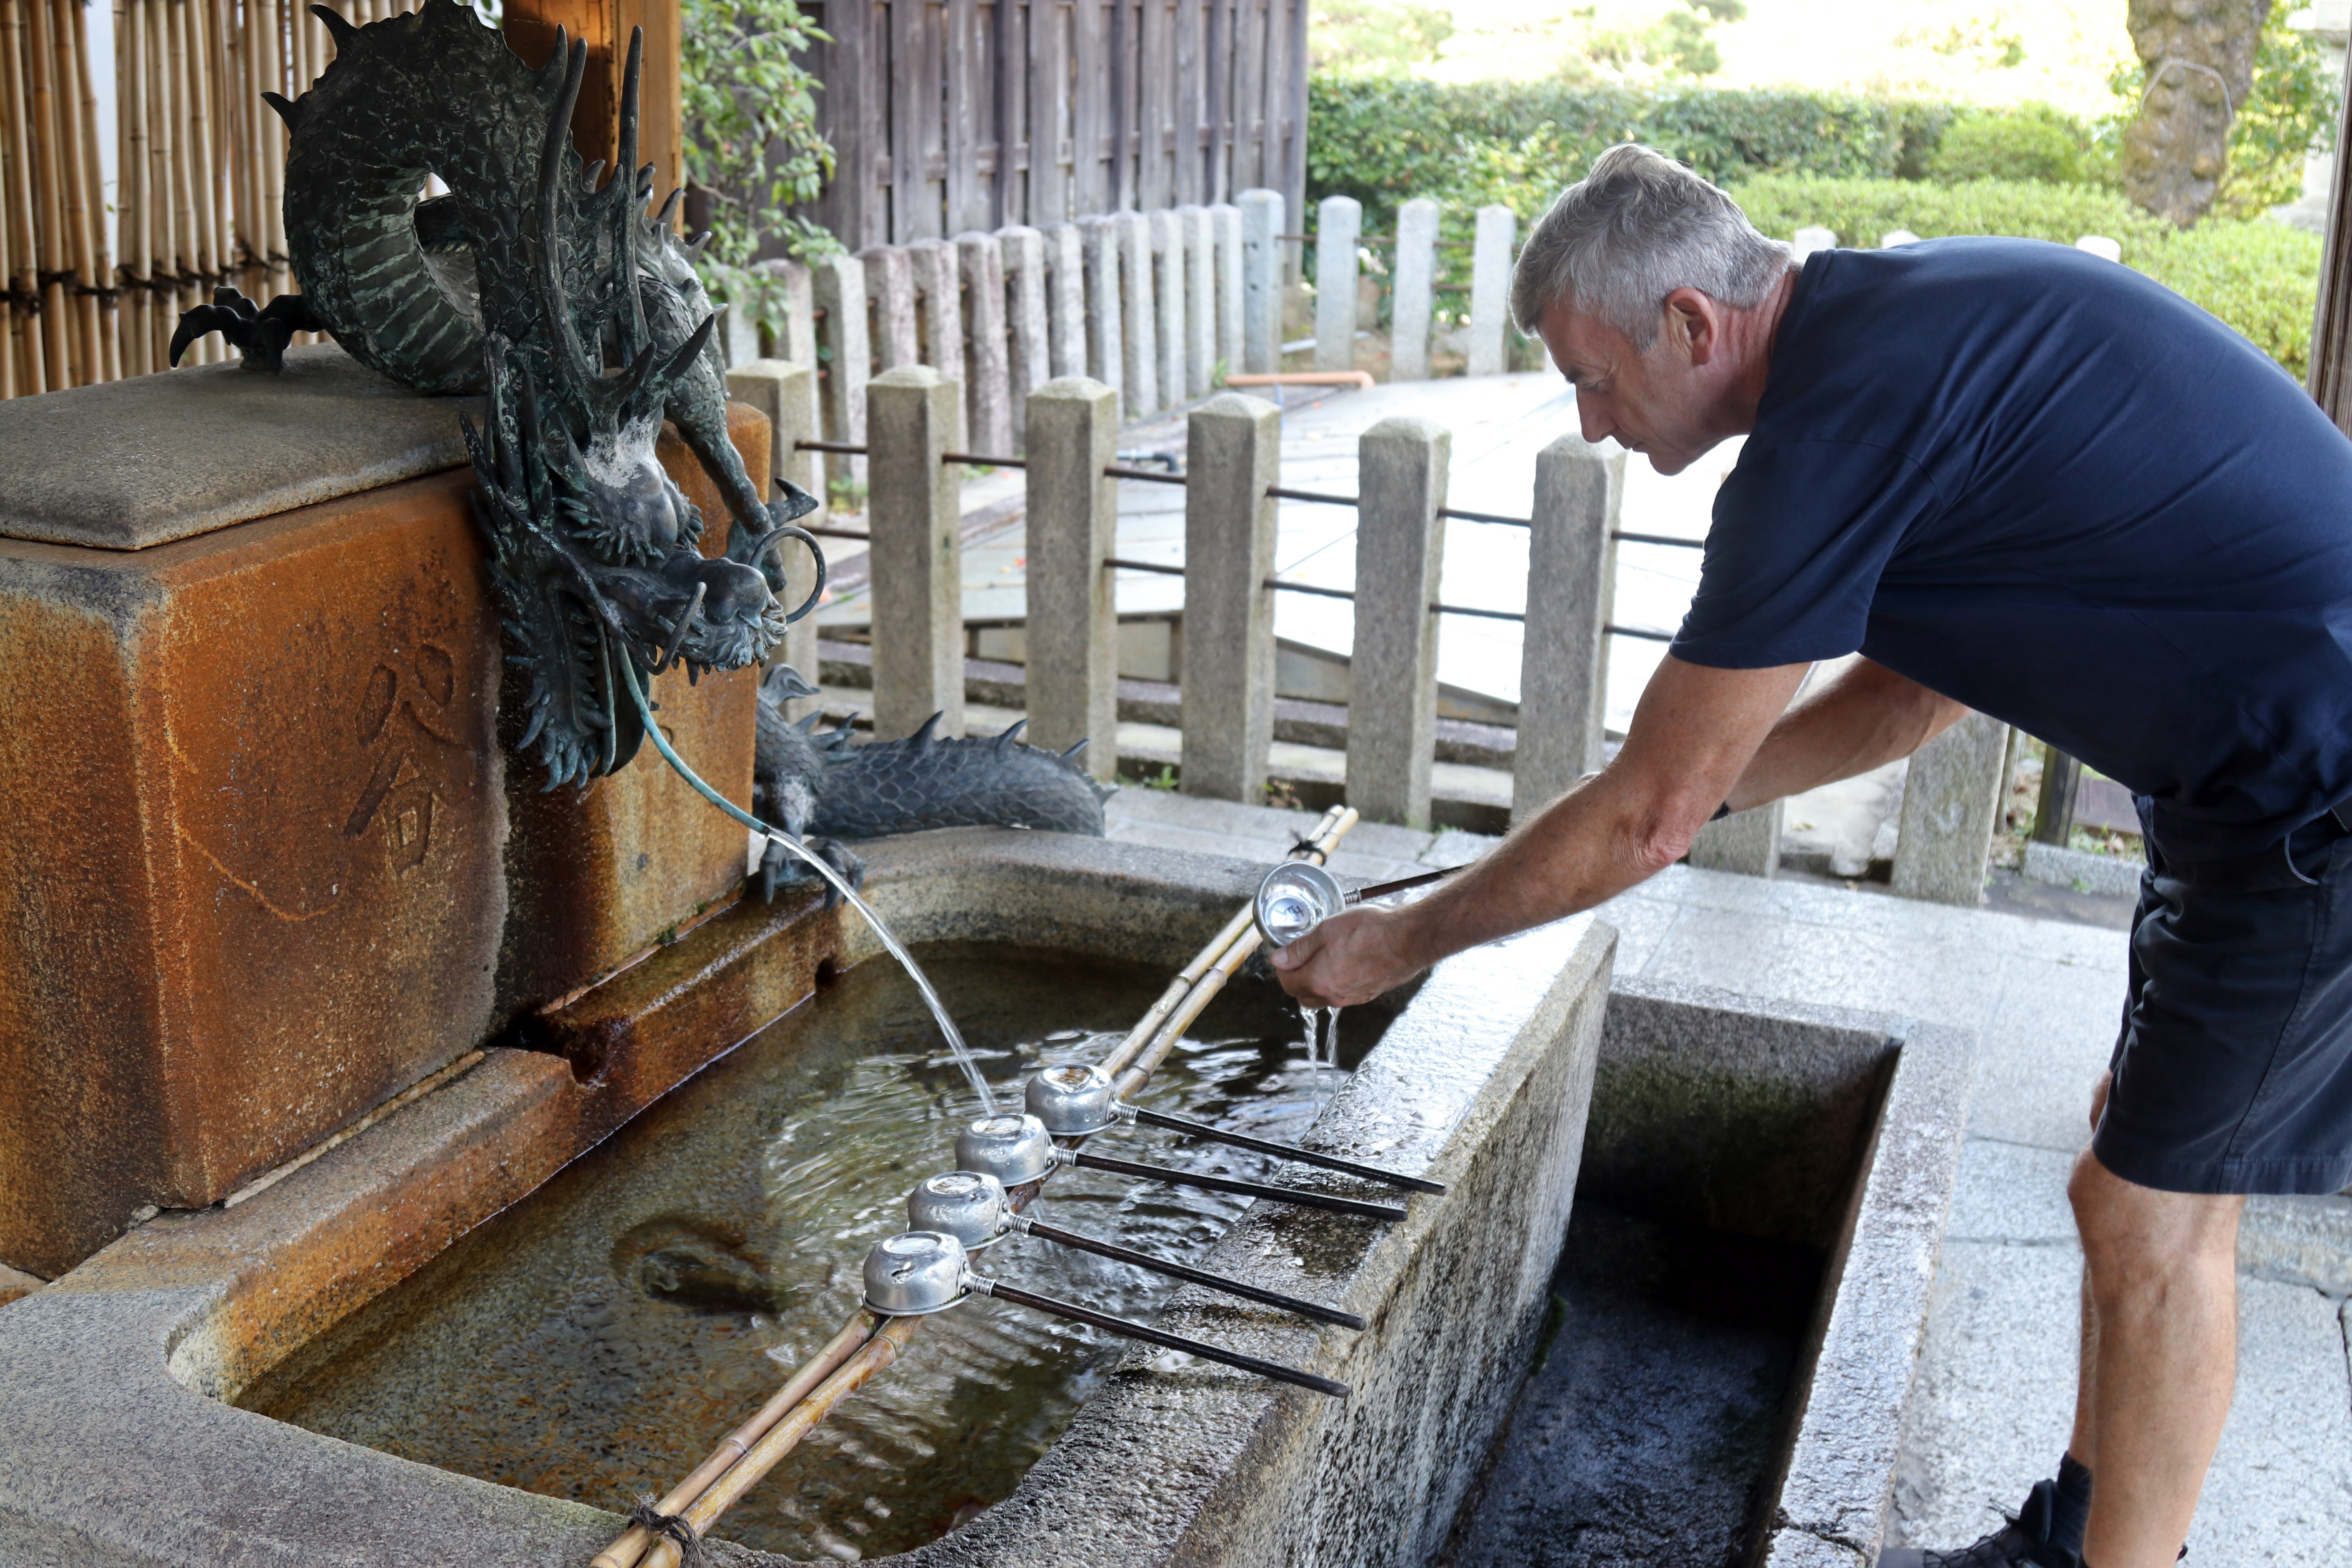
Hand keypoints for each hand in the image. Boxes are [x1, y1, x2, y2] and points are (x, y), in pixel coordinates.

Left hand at [1268, 905, 1424, 1008]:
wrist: (1408, 940)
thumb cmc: (1370, 931)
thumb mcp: (1327, 930)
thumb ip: (1300, 948)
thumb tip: (1278, 959)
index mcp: (1318, 980)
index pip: (1287, 983)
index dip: (1283, 968)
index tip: (1287, 954)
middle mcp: (1334, 995)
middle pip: (1303, 995)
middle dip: (1298, 978)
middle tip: (1303, 956)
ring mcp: (1352, 998)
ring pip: (1324, 997)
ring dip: (1318, 982)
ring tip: (1326, 957)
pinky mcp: (1368, 995)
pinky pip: (1343, 994)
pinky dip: (1337, 983)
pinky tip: (1347, 963)